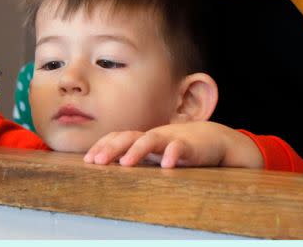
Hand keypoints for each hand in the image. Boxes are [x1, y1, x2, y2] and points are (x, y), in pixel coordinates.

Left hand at [83, 121, 263, 168]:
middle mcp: (154, 135)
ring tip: (125, 162)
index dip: (103, 146)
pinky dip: (173, 154)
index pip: (119, 137)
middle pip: (129, 136)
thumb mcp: (156, 152)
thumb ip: (137, 156)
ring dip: (137, 150)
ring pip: (151, 139)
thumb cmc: (180, 147)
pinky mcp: (191, 145)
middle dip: (111, 148)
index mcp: (144, 138)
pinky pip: (181, 147)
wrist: (214, 139)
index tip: (88, 159)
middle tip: (96, 161)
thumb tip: (111, 167)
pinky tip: (166, 165)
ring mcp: (171, 138)